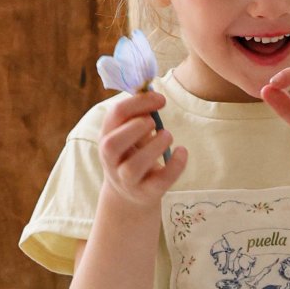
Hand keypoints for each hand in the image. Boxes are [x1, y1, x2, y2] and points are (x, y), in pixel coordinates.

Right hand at [97, 88, 186, 207]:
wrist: (130, 194)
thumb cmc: (132, 154)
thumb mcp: (129, 133)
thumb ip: (137, 115)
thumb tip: (153, 93)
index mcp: (107, 137)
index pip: (115, 115)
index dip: (139, 102)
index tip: (161, 100)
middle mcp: (111, 160)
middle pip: (112, 144)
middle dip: (136, 127)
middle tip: (154, 121)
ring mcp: (127, 180)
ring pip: (133, 167)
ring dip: (154, 147)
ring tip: (167, 135)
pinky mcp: (146, 193)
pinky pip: (160, 182)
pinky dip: (174, 165)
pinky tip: (182, 151)